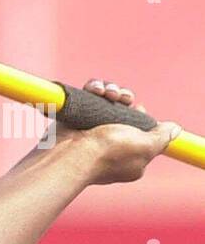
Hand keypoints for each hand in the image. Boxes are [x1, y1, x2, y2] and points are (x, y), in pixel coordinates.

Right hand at [51, 78, 181, 185]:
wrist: (70, 154)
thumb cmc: (108, 153)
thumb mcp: (146, 146)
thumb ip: (162, 136)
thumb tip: (174, 129)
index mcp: (128, 154)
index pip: (139, 130)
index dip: (140, 115)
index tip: (138, 108)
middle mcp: (109, 142)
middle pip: (122, 111)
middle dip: (124, 98)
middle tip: (121, 97)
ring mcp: (90, 131)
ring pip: (105, 101)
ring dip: (109, 90)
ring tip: (107, 92)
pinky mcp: (74, 120)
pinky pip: (87, 97)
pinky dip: (92, 89)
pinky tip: (94, 88)